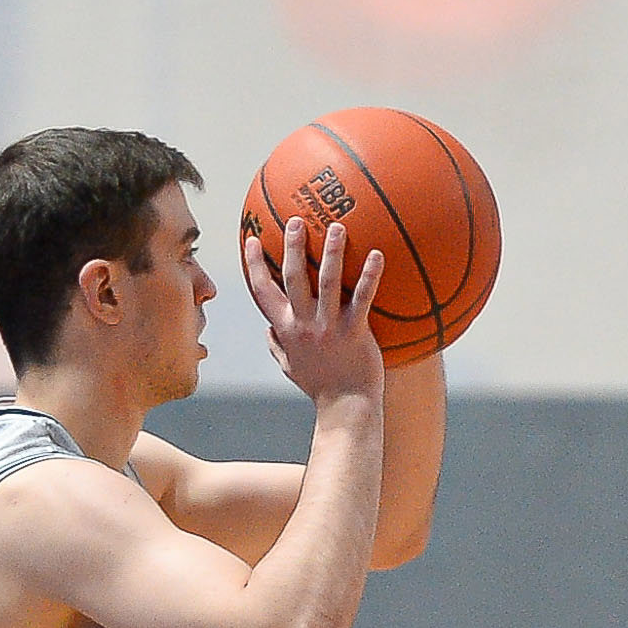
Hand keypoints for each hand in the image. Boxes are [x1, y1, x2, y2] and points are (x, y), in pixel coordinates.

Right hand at [240, 218, 388, 407]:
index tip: (251, 239)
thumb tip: (267, 329)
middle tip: (296, 220)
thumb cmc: (319, 386)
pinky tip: (377, 254)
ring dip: (330, 252)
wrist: (345, 406)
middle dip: (291, 245)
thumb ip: (277, 345)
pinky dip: (369, 275)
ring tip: (336, 227)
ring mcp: (329, 327)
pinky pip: (362, 298)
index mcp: (285, 329)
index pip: (262, 291)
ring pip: (326, 282)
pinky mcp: (355, 332)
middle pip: (292, 277)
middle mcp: (303, 324)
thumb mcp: (290, 367)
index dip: (254, 264)